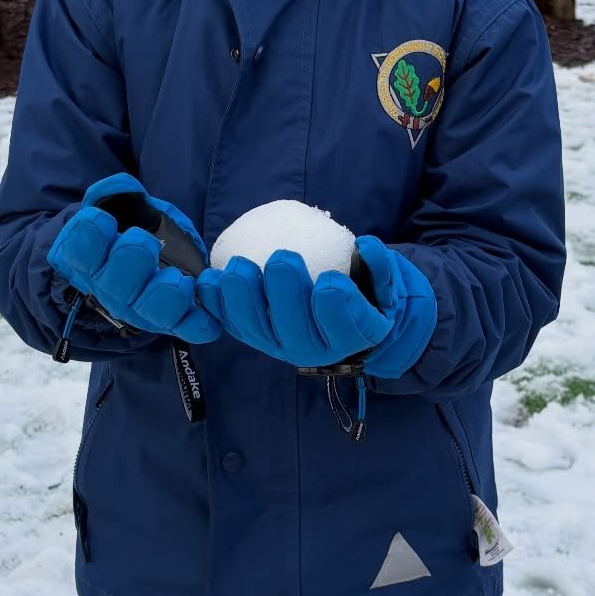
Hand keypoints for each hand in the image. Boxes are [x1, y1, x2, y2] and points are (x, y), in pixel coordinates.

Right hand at [47, 175, 219, 343]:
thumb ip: (114, 193)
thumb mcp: (120, 205)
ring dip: (163, 296)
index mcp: (90, 261)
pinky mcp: (177, 320)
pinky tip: (206, 300)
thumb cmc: (129, 225)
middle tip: (143, 241)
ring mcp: (143, 309)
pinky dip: (200, 323)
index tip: (101, 219)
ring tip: (178, 279)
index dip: (87, 240)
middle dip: (128, 264)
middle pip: (114, 288)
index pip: (78, 255)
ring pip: (151, 312)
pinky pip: (190, 327)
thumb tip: (120, 185)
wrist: (152, 256)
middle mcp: (112, 290)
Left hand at [196, 235, 435, 376]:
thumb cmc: (368, 294)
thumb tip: (366, 245)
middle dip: (286, 296)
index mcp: (356, 336)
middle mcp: (318, 351)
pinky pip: (235, 325)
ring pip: (260, 332)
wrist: (348, 318)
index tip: (328, 280)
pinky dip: (217, 305)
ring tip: (237, 267)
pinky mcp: (258, 338)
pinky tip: (208, 280)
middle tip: (282, 258)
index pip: (346, 328)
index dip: (336, 308)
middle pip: (297, 332)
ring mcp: (283, 347)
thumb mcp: (386, 283)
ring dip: (244, 300)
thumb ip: (381, 266)